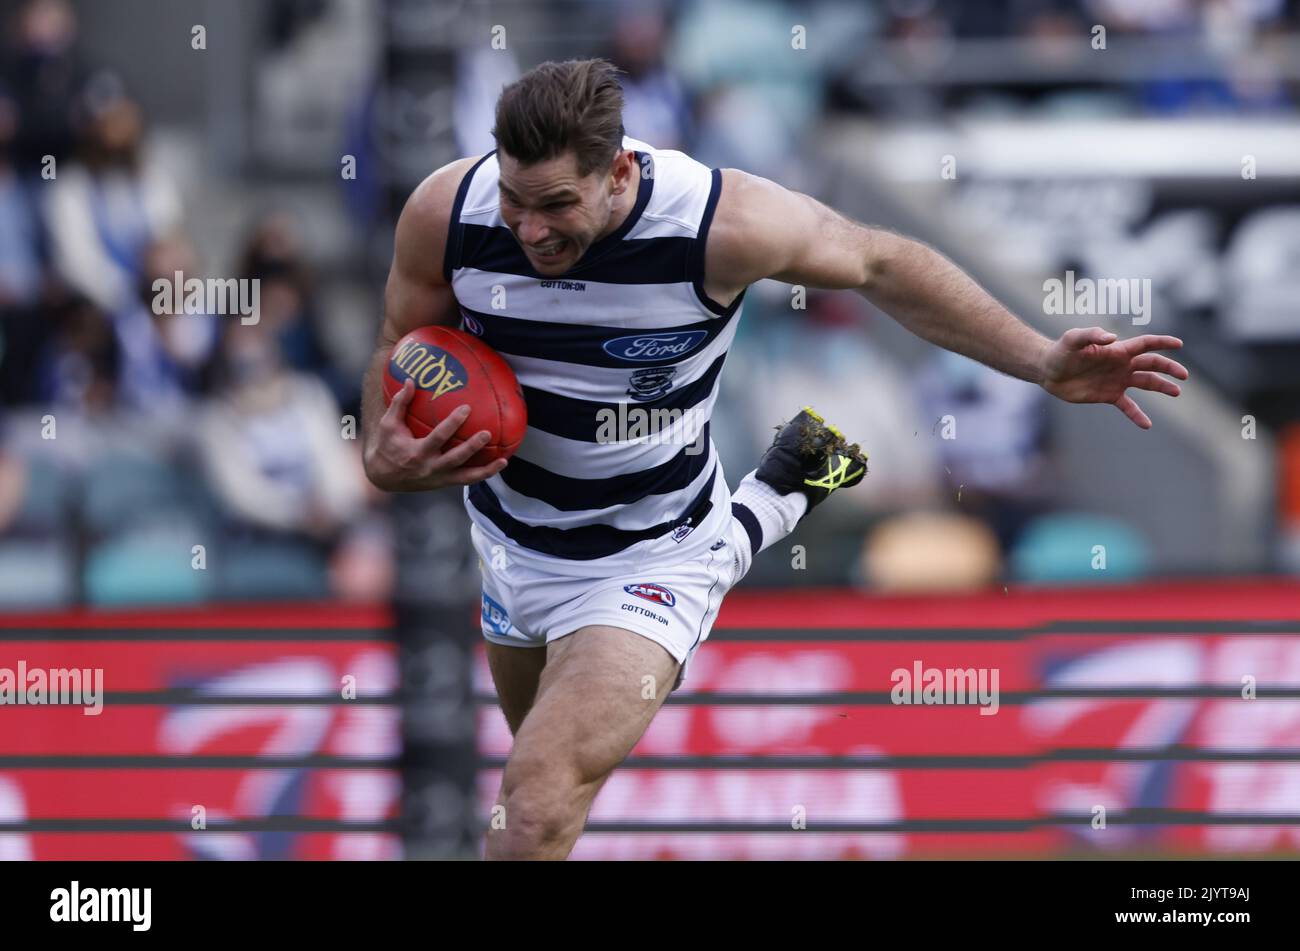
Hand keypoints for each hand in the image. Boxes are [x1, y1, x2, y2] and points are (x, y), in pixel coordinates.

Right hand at [363, 378, 506, 491]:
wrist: (382, 477)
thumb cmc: (386, 446)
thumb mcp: (388, 424)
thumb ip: (399, 403)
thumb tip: (409, 380)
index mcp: (417, 452)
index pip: (438, 437)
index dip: (453, 423)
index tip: (466, 408)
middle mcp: (430, 467)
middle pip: (456, 458)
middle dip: (472, 447)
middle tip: (487, 433)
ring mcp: (439, 478)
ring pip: (466, 476)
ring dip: (486, 470)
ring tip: (504, 460)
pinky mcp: (444, 484)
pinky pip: (467, 480)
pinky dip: (483, 474)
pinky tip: (499, 465)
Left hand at [1040, 327, 1188, 428]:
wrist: (1048, 371)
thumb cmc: (1060, 351)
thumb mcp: (1073, 339)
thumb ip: (1092, 335)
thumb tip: (1112, 338)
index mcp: (1117, 350)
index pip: (1145, 344)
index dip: (1162, 343)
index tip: (1179, 344)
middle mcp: (1121, 364)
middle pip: (1151, 364)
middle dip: (1169, 368)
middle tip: (1183, 376)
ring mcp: (1117, 380)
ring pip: (1146, 383)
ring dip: (1161, 387)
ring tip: (1176, 392)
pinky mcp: (1108, 395)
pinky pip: (1128, 406)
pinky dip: (1137, 415)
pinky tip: (1147, 425)